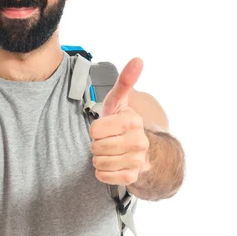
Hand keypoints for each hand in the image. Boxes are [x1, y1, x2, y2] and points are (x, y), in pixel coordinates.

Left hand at [89, 58, 150, 185]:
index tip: (105, 128)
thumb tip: (138, 59)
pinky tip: (112, 164)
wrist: (142, 151)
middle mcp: (138, 141)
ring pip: (98, 162)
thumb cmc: (122, 124)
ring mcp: (137, 160)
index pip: (94, 130)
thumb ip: (125, 81)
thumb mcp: (119, 102)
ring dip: (99, 158)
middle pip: (95, 147)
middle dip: (96, 145)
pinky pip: (103, 176)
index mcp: (133, 121)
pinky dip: (102, 172)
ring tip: (109, 152)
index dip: (95, 130)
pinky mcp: (132, 176)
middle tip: (107, 141)